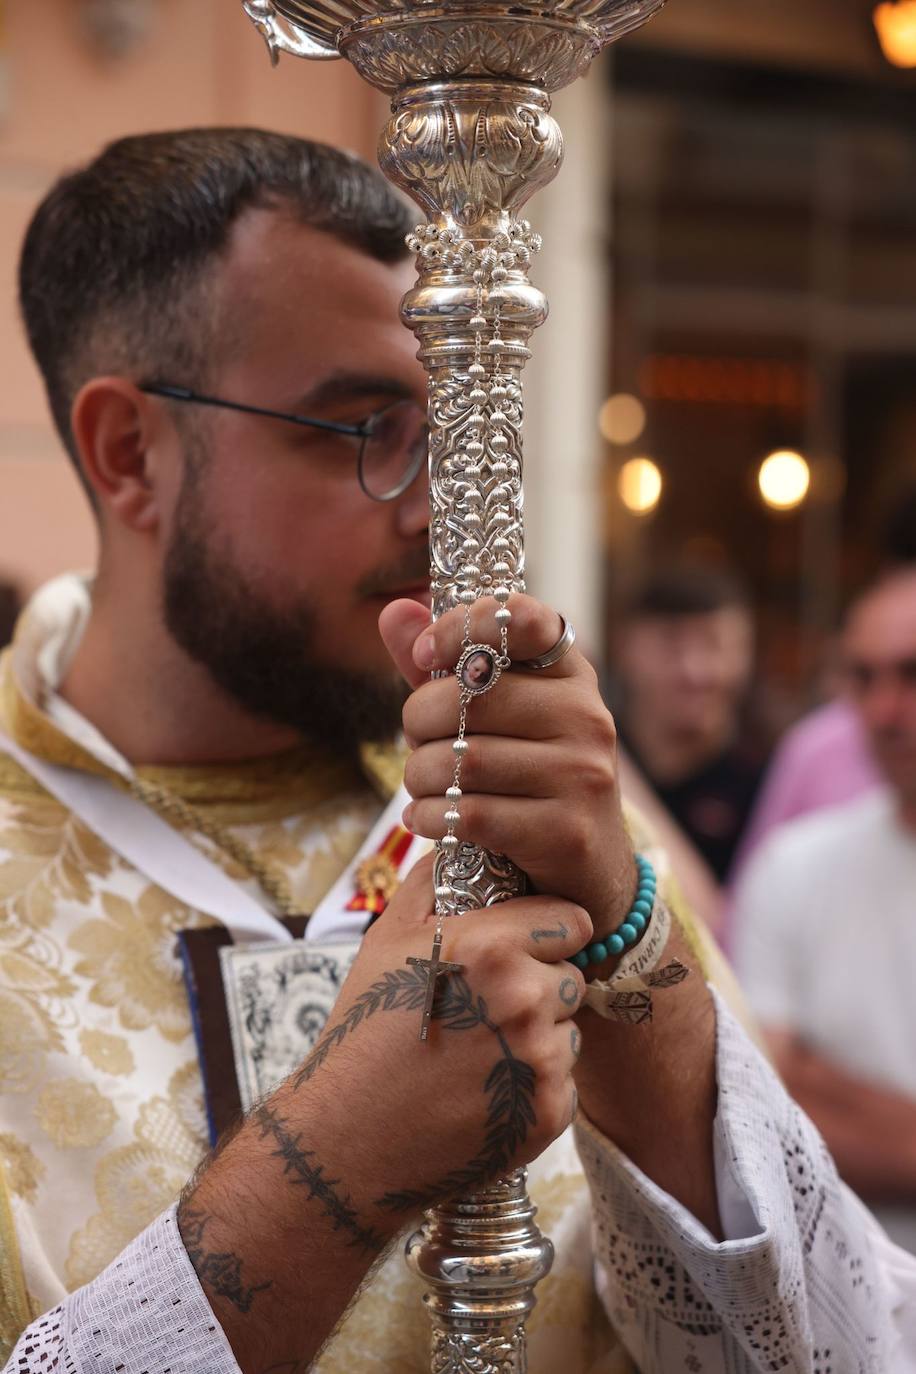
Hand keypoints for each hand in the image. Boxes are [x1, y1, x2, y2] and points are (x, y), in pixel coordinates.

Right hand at [177, 855, 588, 1372]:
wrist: (346, 1141)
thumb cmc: (362, 1032)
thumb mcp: (385, 941)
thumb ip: (430, 882)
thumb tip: (458, 842)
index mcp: (488, 946)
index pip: (569, 920)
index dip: (546, 931)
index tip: (524, 946)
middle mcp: (523, 997)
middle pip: (570, 974)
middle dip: (539, 984)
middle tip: (485, 1009)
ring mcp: (540, 1060)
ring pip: (569, 1028)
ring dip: (539, 1036)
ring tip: (479, 1052)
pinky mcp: (548, 1113)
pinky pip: (563, 1082)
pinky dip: (533, 1086)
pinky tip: (484, 1092)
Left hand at [379, 593, 636, 941]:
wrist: (586, 864)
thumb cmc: (524, 774)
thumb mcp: (489, 714)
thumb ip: (441, 665)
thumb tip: (395, 610)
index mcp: (569, 674)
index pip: (522, 620)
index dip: (463, 626)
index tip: (426, 654)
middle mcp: (586, 716)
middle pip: (472, 696)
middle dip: (420, 720)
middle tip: (416, 742)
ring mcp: (583, 774)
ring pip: (464, 760)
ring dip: (420, 776)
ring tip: (421, 785)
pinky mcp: (566, 830)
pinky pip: (472, 813)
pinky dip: (431, 817)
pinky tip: (425, 818)